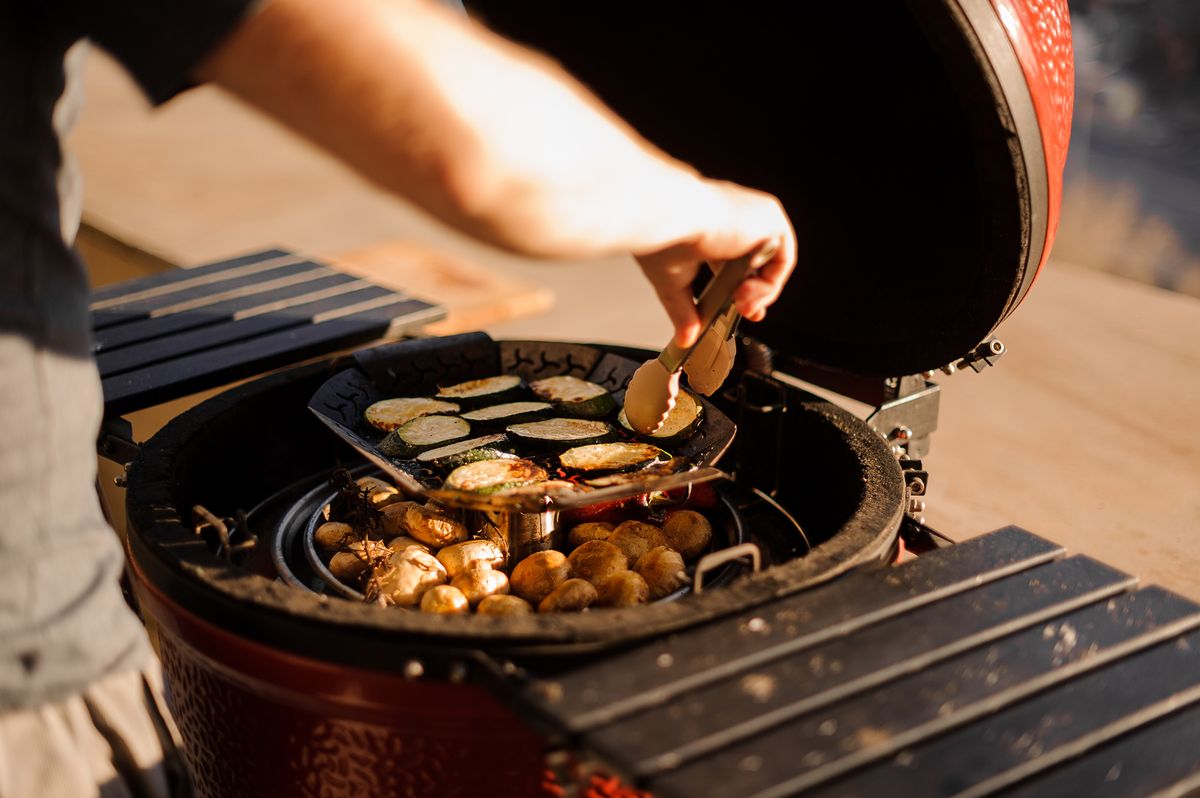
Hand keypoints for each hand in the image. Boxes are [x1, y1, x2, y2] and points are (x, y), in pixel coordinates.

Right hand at [635, 180, 795, 347]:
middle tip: (743, 312)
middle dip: (754, 296)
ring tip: (741, 303)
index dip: (741, 290)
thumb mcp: (672, 283)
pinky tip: (748, 292)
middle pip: (758, 264)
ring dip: (760, 293)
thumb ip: (683, 312)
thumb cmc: (661, 236)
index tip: (737, 310)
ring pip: (772, 263)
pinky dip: (770, 283)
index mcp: (713, 225)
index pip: (737, 261)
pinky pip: (783, 258)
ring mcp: (755, 215)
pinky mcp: (770, 217)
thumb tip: (684, 339)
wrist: (668, 218)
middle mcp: (736, 217)